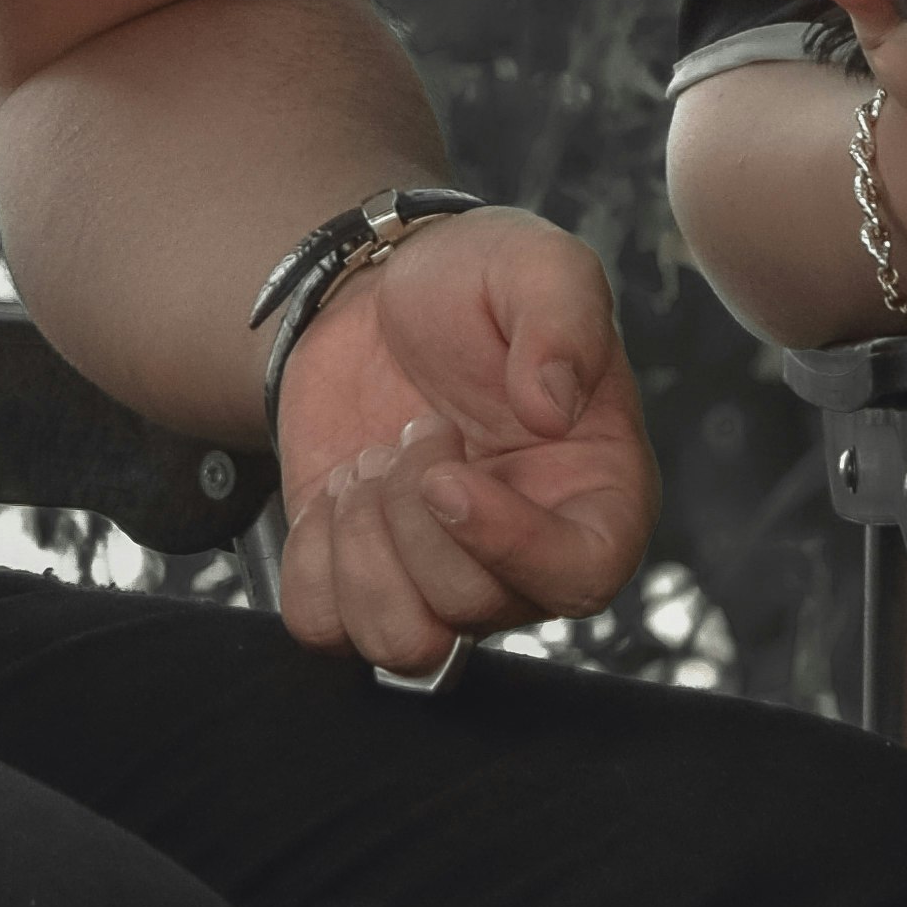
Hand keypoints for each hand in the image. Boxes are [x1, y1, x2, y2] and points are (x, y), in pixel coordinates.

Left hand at [269, 208, 653, 674]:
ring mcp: (442, 578)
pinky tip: (335, 492)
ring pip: (401, 643)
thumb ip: (564, 316)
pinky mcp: (365, 582)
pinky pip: (325, 629)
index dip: (511, 547)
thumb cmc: (473, 283)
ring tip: (370, 464)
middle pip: (472, 606)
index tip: (446, 477)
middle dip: (415, 512)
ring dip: (362, 549)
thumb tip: (554, 405)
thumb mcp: (534, 263)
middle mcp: (525, 557)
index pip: (581, 577)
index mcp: (596, 493)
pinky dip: (311, 562)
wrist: (375, 293)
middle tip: (415, 426)